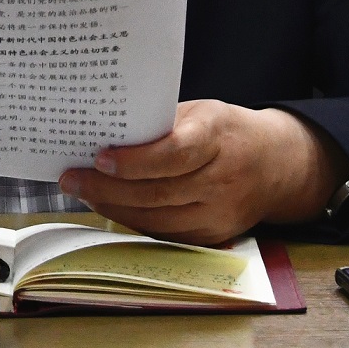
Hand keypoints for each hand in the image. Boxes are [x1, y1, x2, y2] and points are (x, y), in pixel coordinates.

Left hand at [57, 100, 347, 245]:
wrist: (276, 166)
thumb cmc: (227, 131)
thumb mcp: (201, 112)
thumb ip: (162, 124)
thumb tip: (106, 132)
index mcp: (218, 136)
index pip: (174, 154)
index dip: (135, 160)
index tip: (100, 157)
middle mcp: (222, 179)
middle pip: (157, 192)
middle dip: (107, 187)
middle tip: (72, 178)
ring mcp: (219, 213)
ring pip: (156, 218)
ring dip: (113, 207)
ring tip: (82, 191)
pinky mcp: (214, 236)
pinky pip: (165, 233)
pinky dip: (133, 220)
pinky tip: (110, 206)